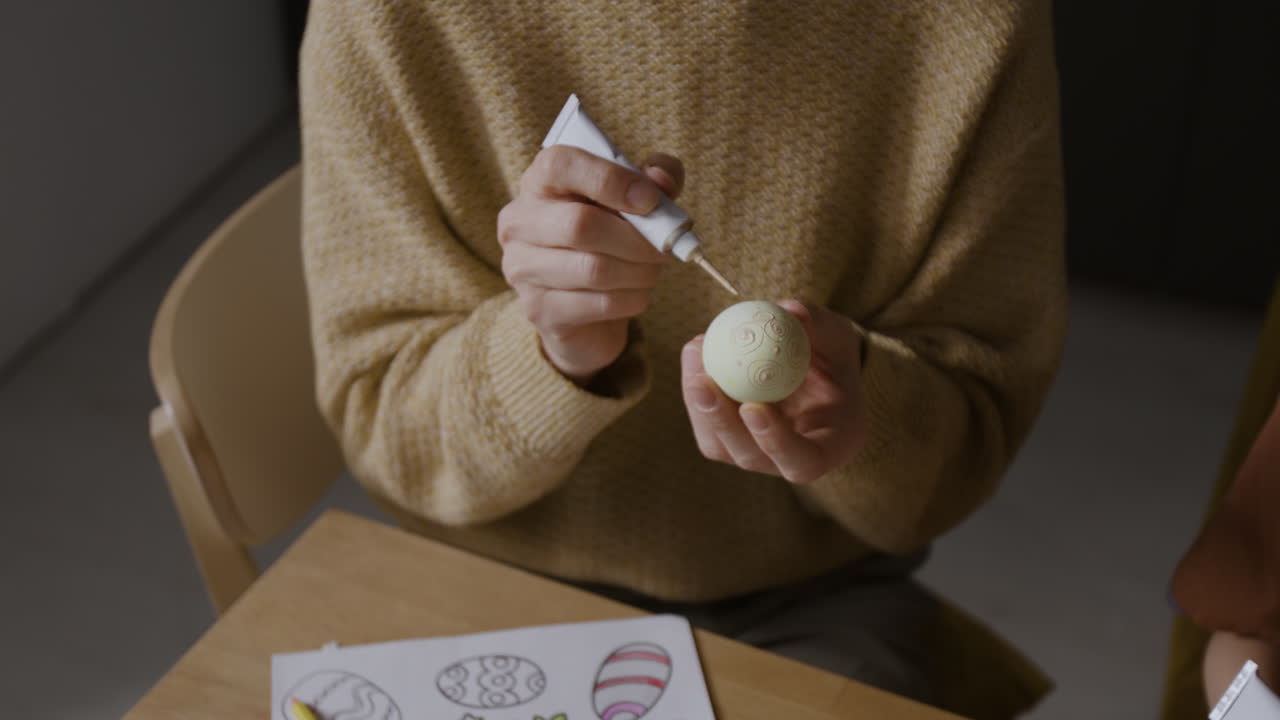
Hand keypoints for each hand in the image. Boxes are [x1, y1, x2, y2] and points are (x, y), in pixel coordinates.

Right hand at [497, 145, 683, 384]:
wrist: (587, 307)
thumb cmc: (610, 238)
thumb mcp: (636, 200)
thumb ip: (654, 180)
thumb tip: (661, 178)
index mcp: (539, 182)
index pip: (560, 165)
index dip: (609, 179)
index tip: (649, 200)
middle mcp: (519, 222)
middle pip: (580, 225)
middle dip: (636, 239)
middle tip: (664, 247)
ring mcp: (522, 268)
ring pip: (594, 269)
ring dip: (639, 272)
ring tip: (650, 271)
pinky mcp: (538, 309)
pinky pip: (599, 303)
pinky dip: (632, 299)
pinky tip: (637, 294)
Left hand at [681, 300, 865, 483]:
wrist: (815, 366)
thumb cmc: (833, 352)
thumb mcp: (837, 334)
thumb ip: (818, 324)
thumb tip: (790, 311)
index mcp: (831, 446)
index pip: (803, 463)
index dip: (776, 442)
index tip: (754, 408)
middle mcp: (790, 460)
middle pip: (750, 457)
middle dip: (721, 423)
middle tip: (704, 384)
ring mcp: (757, 455)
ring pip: (719, 445)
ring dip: (699, 403)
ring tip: (696, 352)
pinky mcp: (728, 441)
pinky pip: (706, 423)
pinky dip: (695, 388)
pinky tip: (695, 351)